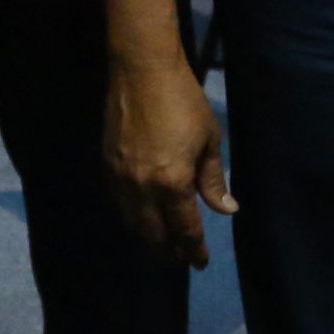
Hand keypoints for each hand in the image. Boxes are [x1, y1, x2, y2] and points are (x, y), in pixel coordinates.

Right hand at [103, 52, 234, 269]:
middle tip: (181, 257)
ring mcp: (120, 178)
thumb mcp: (209, 140)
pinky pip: (118, 203)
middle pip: (153, 235)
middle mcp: (141, 188)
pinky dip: (132, 217)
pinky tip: (142, 216)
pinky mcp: (106, 165)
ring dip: (148, 238)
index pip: (184, 230)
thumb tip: (226, 210)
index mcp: (172, 184)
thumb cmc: (184, 102)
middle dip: (168, 251)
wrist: (141, 71)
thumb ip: (213, 180)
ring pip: (132, 223)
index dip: (193, 250)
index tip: (200, 262)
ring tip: (162, 243)